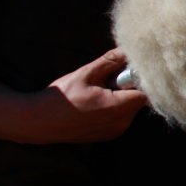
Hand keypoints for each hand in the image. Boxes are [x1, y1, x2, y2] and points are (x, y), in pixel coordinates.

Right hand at [0, 50, 147, 143]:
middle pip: (140, 101)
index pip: (147, 92)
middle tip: (109, 80)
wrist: (39, 122)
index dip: (141, 79)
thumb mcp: (86, 74)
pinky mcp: (108, 135)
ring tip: (98, 92)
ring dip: (121, 98)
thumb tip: (128, 50)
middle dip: (129, 88)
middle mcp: (121, 123)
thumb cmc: (62, 97)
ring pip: (130, 109)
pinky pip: (120, 118)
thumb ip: (110, 61)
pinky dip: (114, 108)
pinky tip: (95, 104)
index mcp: (118, 108)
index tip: (128, 70)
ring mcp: (115, 131)